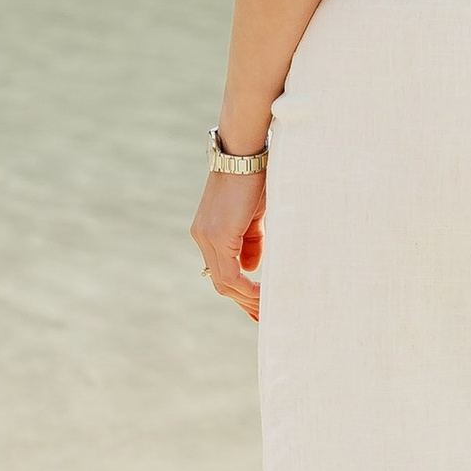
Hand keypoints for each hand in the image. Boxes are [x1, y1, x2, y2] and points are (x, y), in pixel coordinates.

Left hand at [191, 165, 264, 318]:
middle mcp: (202, 236)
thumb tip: (251, 266)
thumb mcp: (255, 215)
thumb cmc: (256, 176)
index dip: (240, 290)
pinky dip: (248, 289)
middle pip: (220, 281)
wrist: (247, 152)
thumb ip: (251, 240)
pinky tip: (265, 296)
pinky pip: (231, 275)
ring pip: (224, 282)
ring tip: (268, 310)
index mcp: (208, 231)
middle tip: (264, 317)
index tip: (259, 303)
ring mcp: (207, 237)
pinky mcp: (218, 236)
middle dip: (243, 301)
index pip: (221, 270)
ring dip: (247, 298)